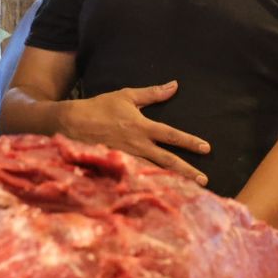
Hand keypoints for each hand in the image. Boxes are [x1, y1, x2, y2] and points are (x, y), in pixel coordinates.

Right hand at [61, 81, 209, 183]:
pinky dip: (151, 183)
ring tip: (189, 190)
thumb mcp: (126, 96)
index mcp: (141, 126)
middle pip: (167, 160)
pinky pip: (138, 176)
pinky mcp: (118, 166)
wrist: (72, 123)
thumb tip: (174, 85)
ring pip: (154, 172)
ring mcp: (128, 158)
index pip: (171, 135)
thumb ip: (152, 93)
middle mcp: (137, 145)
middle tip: (204, 180)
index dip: (189, 141)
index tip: (206, 148)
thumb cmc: (100, 107)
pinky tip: (162, 191)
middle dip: (187, 170)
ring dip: (172, 180)